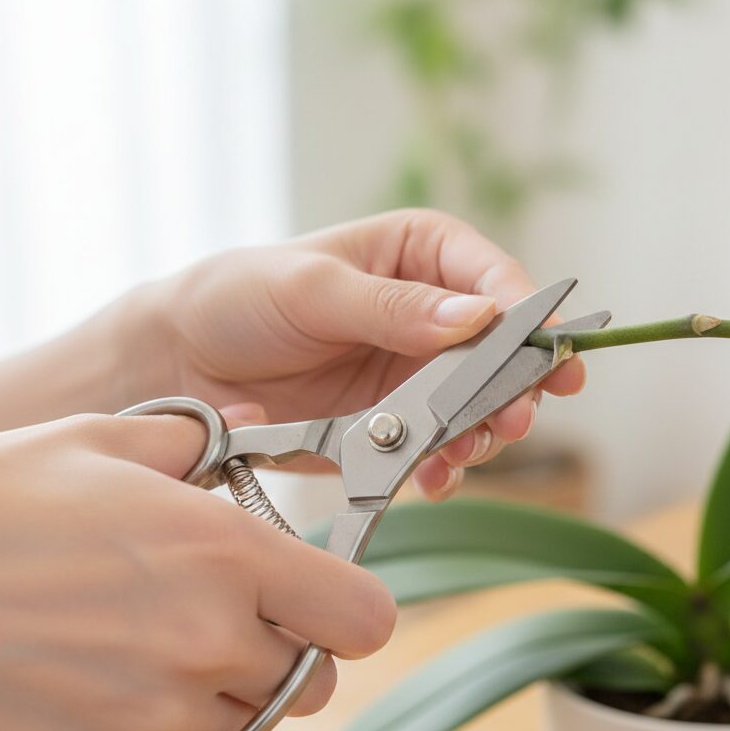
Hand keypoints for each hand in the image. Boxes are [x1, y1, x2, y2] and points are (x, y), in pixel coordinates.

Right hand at [0, 411, 394, 730]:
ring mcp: (162, 714)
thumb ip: (194, 437)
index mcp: (226, 554)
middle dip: (283, 651)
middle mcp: (209, 640)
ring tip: (150, 642)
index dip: (349, 610)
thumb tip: (244, 425)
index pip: (363, 618)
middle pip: (312, 680)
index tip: (320, 600)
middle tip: (223, 615)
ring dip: (220, 691)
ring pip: (246, 722)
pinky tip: (107, 682)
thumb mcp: (102, 440)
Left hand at [129, 209, 585, 499]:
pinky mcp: (399, 423)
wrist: (182, 362)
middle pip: (503, 351)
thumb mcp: (312, 290)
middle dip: (514, 389)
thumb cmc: (241, 297)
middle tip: (512, 421)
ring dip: (482, 435)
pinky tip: (433, 477)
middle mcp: (432, 313)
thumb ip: (392, 307)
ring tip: (462, 454)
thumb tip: (477, 318)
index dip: (528, 316)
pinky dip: (446, 467)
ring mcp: (419, 372)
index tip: (547, 354)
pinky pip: (442, 448)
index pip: (495, 278)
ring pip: (481, 406)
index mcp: (421, 253)